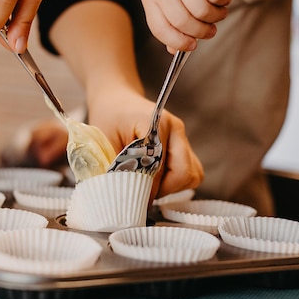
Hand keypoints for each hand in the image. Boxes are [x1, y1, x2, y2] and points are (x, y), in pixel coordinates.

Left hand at [88, 89, 202, 200]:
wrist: (118, 101)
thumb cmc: (108, 119)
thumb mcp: (105, 142)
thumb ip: (116, 168)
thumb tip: (126, 198)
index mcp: (155, 122)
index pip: (159, 164)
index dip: (147, 186)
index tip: (133, 198)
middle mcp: (175, 129)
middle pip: (183, 172)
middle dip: (162, 189)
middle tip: (141, 191)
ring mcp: (182, 137)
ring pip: (192, 174)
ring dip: (172, 186)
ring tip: (149, 184)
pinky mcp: (185, 146)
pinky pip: (192, 172)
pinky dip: (177, 182)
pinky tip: (158, 178)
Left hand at [140, 0, 230, 53]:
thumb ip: (171, 23)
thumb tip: (175, 51)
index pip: (160, 29)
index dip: (177, 42)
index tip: (192, 46)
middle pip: (184, 23)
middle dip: (202, 32)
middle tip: (211, 31)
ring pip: (202, 11)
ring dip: (216, 17)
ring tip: (218, 11)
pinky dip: (224, 1)